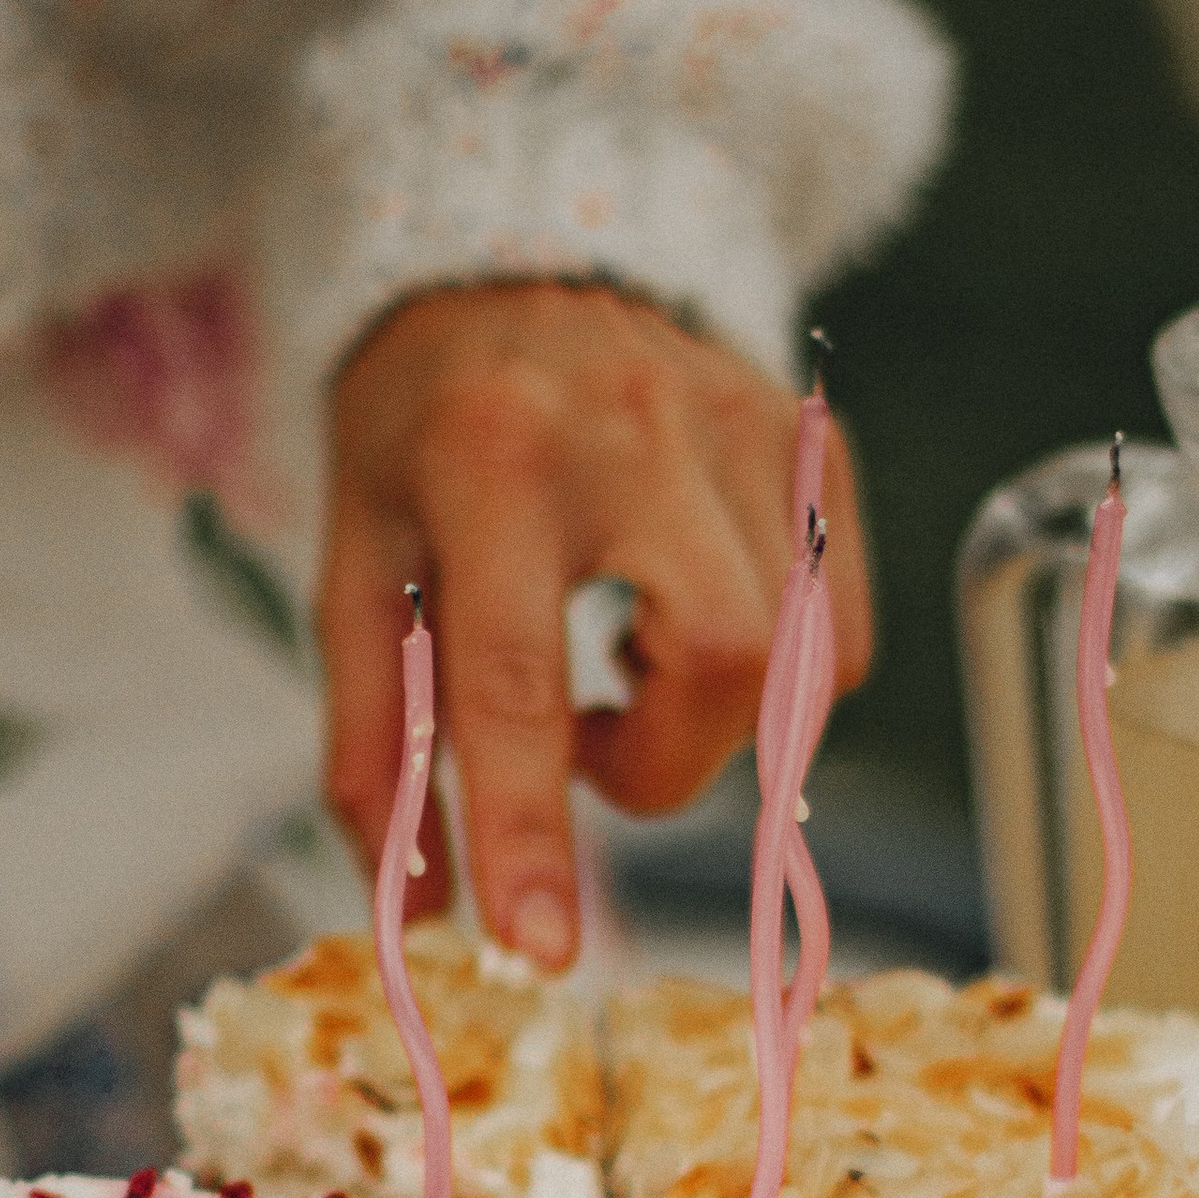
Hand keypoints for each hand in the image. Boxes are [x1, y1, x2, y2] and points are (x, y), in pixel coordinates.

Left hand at [318, 283, 872, 965]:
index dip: (532, 828)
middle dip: (664, 763)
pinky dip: (775, 680)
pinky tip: (689, 624)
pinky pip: (841, 632)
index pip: (519, 675)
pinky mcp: (816, 444)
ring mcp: (749, 428)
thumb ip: (377, 741)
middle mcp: (639, 430)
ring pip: (799, 661)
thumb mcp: (357, 565)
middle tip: (591, 745)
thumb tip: (417, 912)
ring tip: (628, 667)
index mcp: (492, 458)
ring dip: (709, 722)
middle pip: (724, 664)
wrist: (516, 252)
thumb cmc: (424, 428)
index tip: (540, 945)